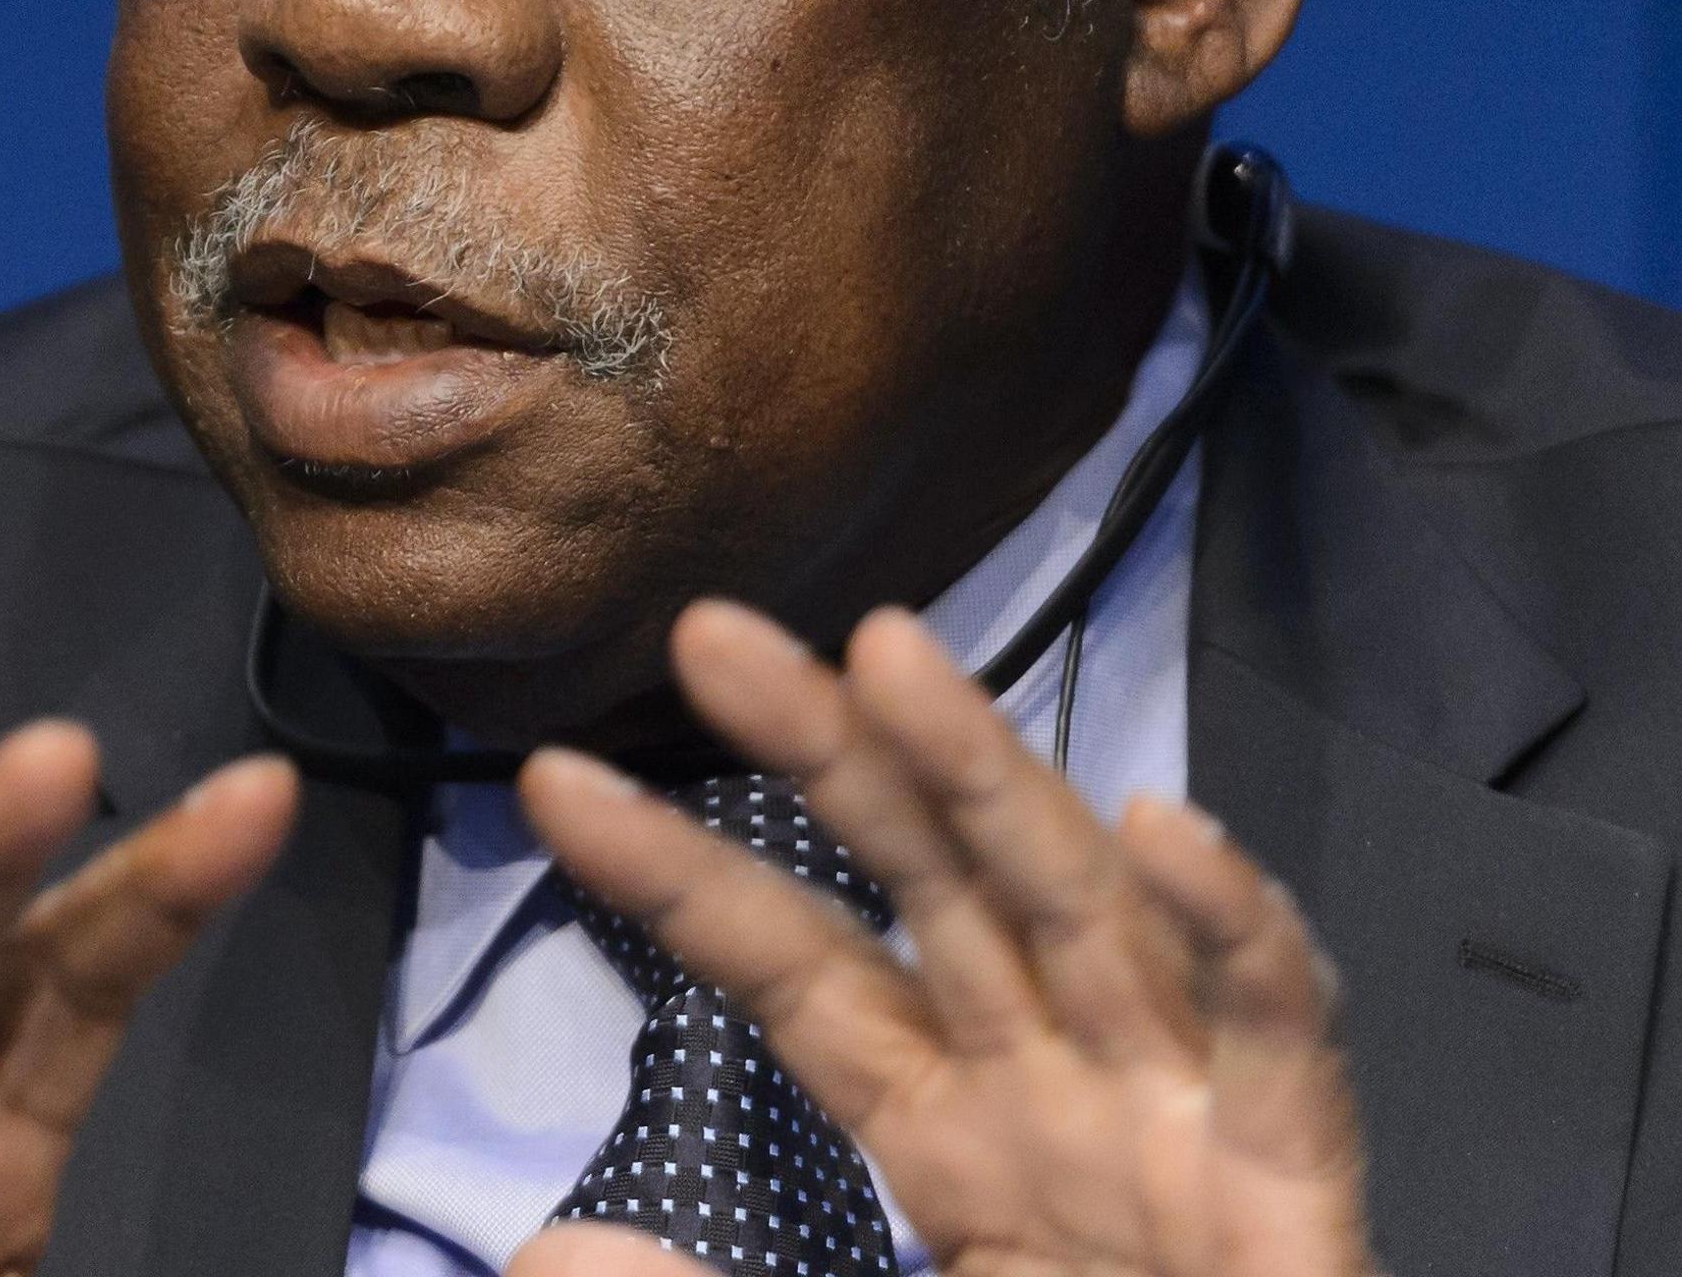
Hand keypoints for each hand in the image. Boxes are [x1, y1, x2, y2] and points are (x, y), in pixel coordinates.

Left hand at [505, 601, 1373, 1276]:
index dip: (681, 874)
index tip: (554, 777)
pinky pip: (1279, 1049)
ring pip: (1080, 914)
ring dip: (993, 779)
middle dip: (833, 754)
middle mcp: (1052, 1093)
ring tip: (887, 652)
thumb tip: (557, 1247)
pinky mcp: (1294, 1192)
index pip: (793, 969)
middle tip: (711, 634)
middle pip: (932, 890)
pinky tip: (1169, 829)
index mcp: (941, 1133)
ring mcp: (1175, 1128)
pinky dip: (1237, 938)